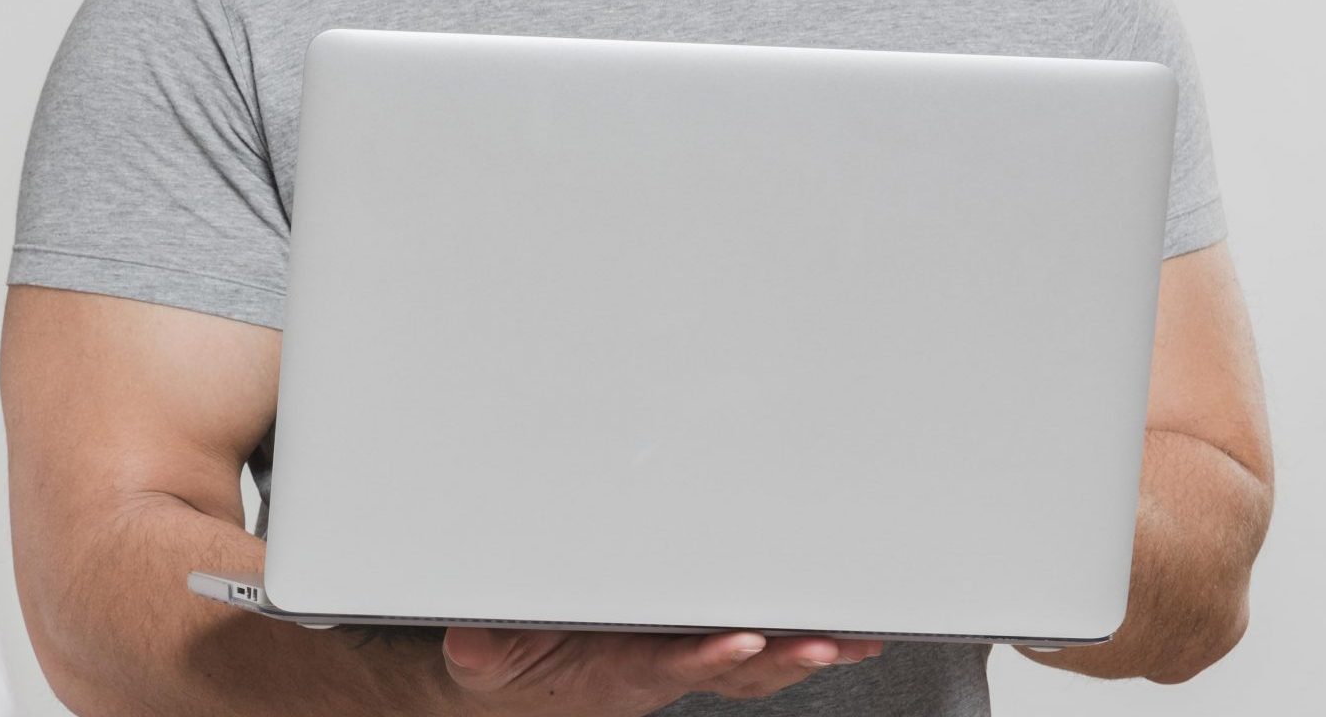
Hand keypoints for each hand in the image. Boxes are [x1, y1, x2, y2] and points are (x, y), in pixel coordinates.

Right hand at [442, 626, 885, 713]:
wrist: (518, 687)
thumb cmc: (510, 666)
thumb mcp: (482, 661)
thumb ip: (479, 650)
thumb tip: (470, 640)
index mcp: (618, 667)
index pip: (670, 660)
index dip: (708, 654)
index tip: (743, 638)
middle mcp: (661, 667)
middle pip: (733, 666)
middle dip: (783, 656)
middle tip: (826, 642)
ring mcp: (681, 661)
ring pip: (755, 663)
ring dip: (806, 654)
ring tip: (855, 641)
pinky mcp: (691, 649)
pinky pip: (756, 653)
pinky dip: (800, 646)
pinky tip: (840, 637)